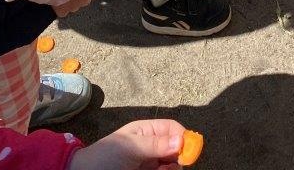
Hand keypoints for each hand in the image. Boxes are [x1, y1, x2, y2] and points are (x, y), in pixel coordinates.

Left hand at [70, 120, 184, 169]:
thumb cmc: (105, 156)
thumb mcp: (130, 147)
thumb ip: (155, 144)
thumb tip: (181, 141)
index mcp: (147, 131)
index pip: (172, 128)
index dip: (183, 137)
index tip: (188, 151)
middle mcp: (151, 147)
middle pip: (176, 149)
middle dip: (180, 157)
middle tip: (173, 166)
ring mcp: (150, 163)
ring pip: (171, 165)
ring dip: (172, 169)